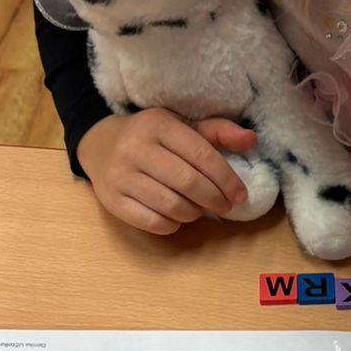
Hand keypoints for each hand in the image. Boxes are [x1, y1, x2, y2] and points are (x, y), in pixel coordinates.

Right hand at [75, 109, 255, 235]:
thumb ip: (217, 132)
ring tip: (200, 208)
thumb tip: (250, 139)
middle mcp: (136, 148)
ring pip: (171, 205)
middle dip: (214, 199)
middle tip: (225, 205)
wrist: (100, 144)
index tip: (240, 195)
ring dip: (194, 213)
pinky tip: (177, 217)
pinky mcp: (112, 201)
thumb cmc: (152, 137)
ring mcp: (121, 176)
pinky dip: (172, 224)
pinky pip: (152, 222)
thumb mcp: (182, 126)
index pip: (201, 155)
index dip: (226, 178)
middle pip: (188, 183)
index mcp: (158, 125)